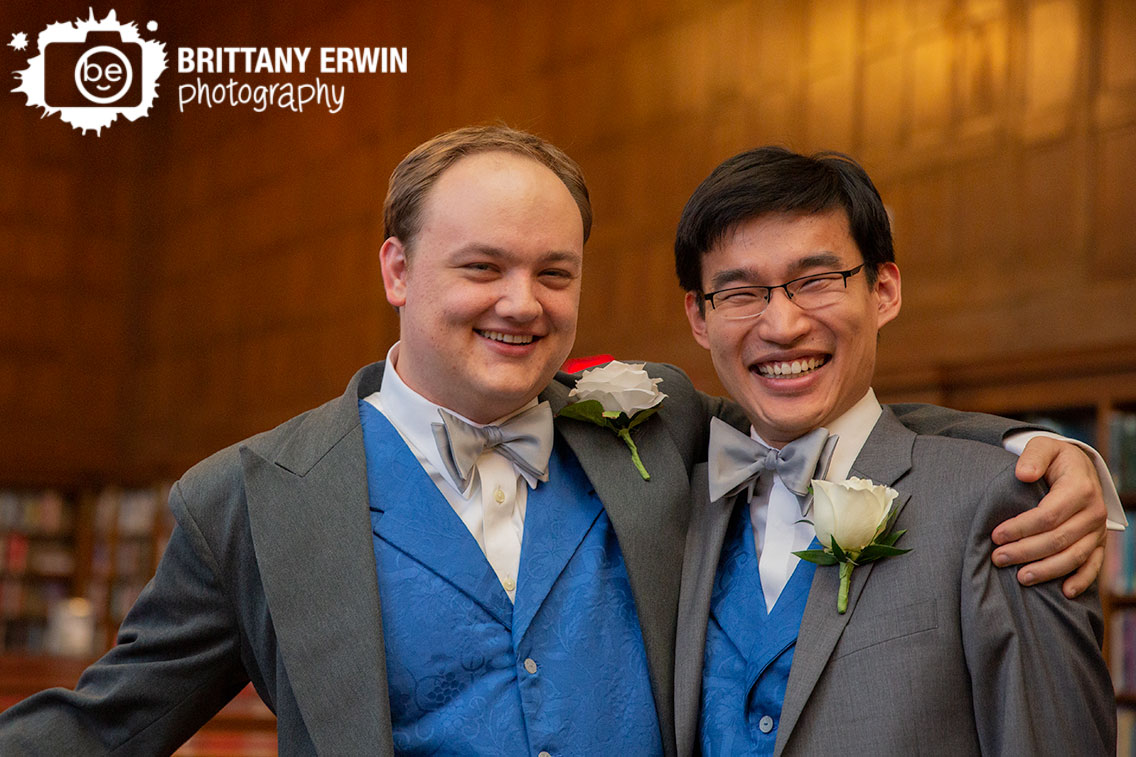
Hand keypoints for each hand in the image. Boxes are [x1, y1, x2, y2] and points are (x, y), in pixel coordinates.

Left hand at [990, 436, 1106, 597]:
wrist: (1079, 467)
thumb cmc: (1054, 458)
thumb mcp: (1043, 446)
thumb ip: (1033, 456)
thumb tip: (1023, 474)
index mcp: (1080, 488)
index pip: (1048, 515)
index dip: (1021, 528)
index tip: (995, 535)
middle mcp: (1093, 512)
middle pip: (1058, 540)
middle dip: (1025, 552)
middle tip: (997, 558)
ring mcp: (1097, 530)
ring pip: (1073, 557)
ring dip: (1046, 570)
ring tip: (1019, 578)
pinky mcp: (1098, 543)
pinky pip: (1093, 565)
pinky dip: (1081, 581)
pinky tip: (1063, 592)